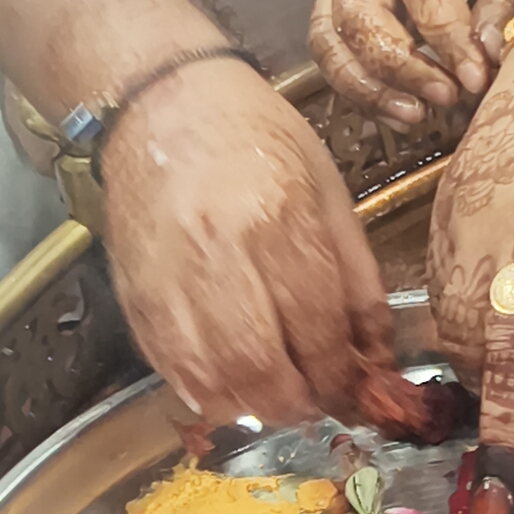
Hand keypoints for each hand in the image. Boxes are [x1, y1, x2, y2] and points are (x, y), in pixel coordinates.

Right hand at [99, 60, 394, 427]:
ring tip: (281, 400)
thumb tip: (378, 353)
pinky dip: (207, 394)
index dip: (342, 376)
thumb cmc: (256, 137)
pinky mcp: (135, 294)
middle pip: (262, 365)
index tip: (357, 392)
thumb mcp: (329, 189)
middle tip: (320, 403)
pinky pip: (172, 369)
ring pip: (212, 379)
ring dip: (255, 408)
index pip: (317, 327)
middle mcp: (219, 253)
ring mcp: (168, 278)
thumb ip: (357, 277)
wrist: (164, 105)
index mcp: (279, 220)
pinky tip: (234, 386)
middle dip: (300, 402)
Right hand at [308, 0, 513, 124]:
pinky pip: (331, 49)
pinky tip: (400, 112)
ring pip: (328, 34)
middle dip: (397, 65)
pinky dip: (359, 88)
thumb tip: (487, 56)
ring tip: (415, 117)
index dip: (446, 37)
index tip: (476, 79)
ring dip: (366, 84)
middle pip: (356, 8)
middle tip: (444, 99)